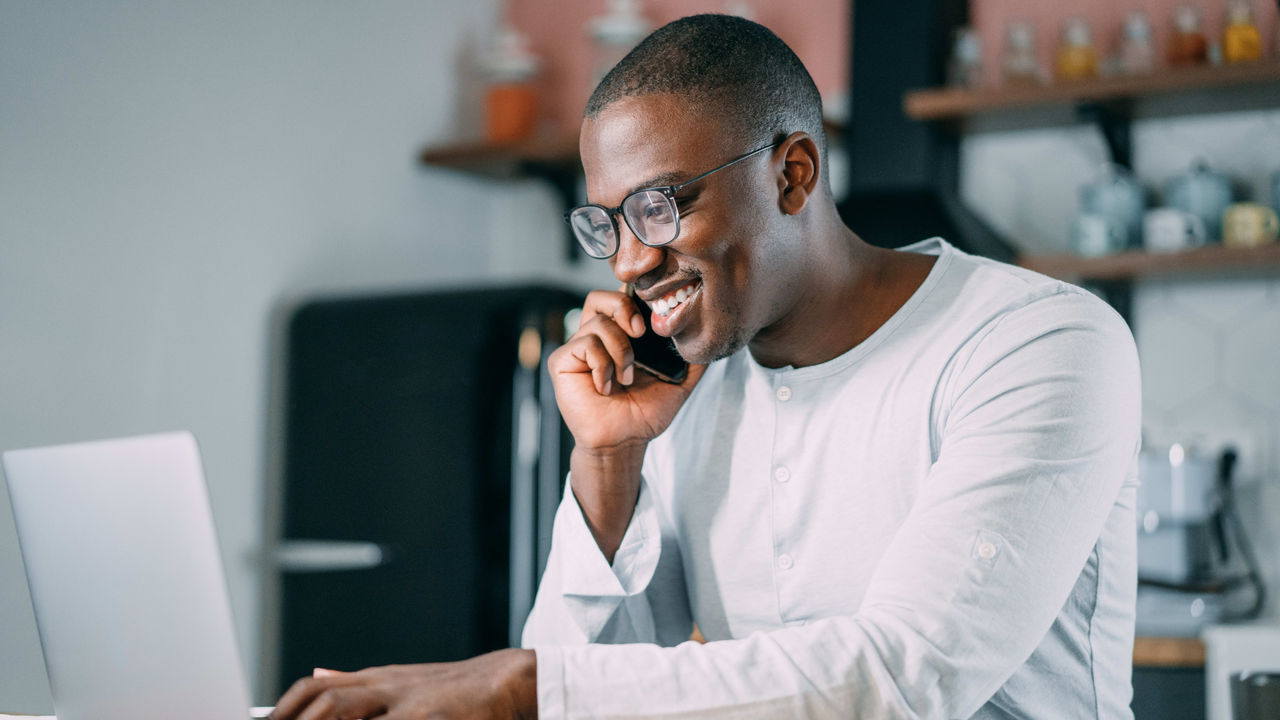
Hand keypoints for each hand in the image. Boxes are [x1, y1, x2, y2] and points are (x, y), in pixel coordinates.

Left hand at [268, 649, 535, 719]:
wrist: (509, 681)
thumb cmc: (455, 693)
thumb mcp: (400, 683)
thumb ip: (356, 685)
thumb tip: (315, 677)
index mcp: (375, 680)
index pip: (314, 689)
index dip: (281, 710)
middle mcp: (385, 686)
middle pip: (322, 699)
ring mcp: (406, 700)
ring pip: (343, 707)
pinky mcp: (429, 715)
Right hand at [548, 289, 705, 451]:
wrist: (624, 441)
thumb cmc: (644, 413)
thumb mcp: (678, 381)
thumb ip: (692, 359)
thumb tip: (709, 336)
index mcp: (620, 335)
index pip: (622, 298)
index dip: (635, 296)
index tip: (654, 313)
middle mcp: (596, 337)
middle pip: (601, 297)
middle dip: (624, 308)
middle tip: (640, 332)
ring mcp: (578, 348)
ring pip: (598, 323)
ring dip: (620, 351)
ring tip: (626, 378)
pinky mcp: (562, 361)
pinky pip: (584, 344)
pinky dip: (603, 365)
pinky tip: (606, 387)